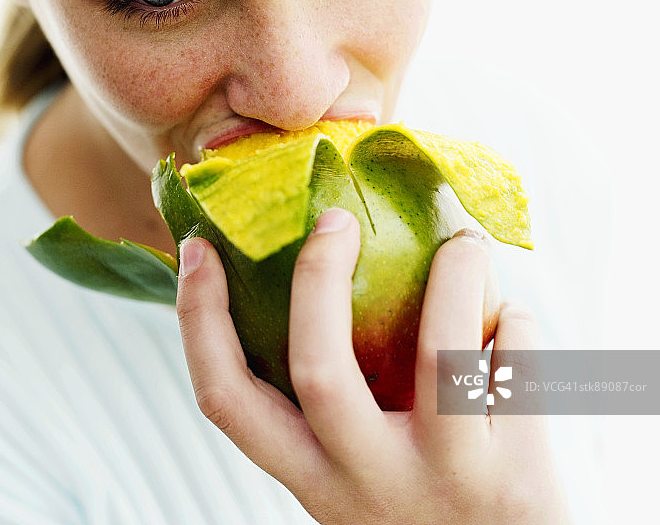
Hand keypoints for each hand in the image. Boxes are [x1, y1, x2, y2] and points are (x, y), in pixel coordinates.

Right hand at [176, 209, 570, 523]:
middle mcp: (365, 484)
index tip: (198, 251)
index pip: (226, 398)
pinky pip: (517, 370)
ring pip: (442, 355)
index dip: (200, 319)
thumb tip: (313, 284)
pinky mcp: (517, 479)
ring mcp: (444, 482)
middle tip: (334, 220)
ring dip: (454, 277)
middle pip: (318, 368)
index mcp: (311, 475)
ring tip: (463, 242)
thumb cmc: (418, 506)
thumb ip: (330, 408)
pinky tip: (509, 316)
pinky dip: (515, 324)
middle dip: (317, 278)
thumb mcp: (353, 475)